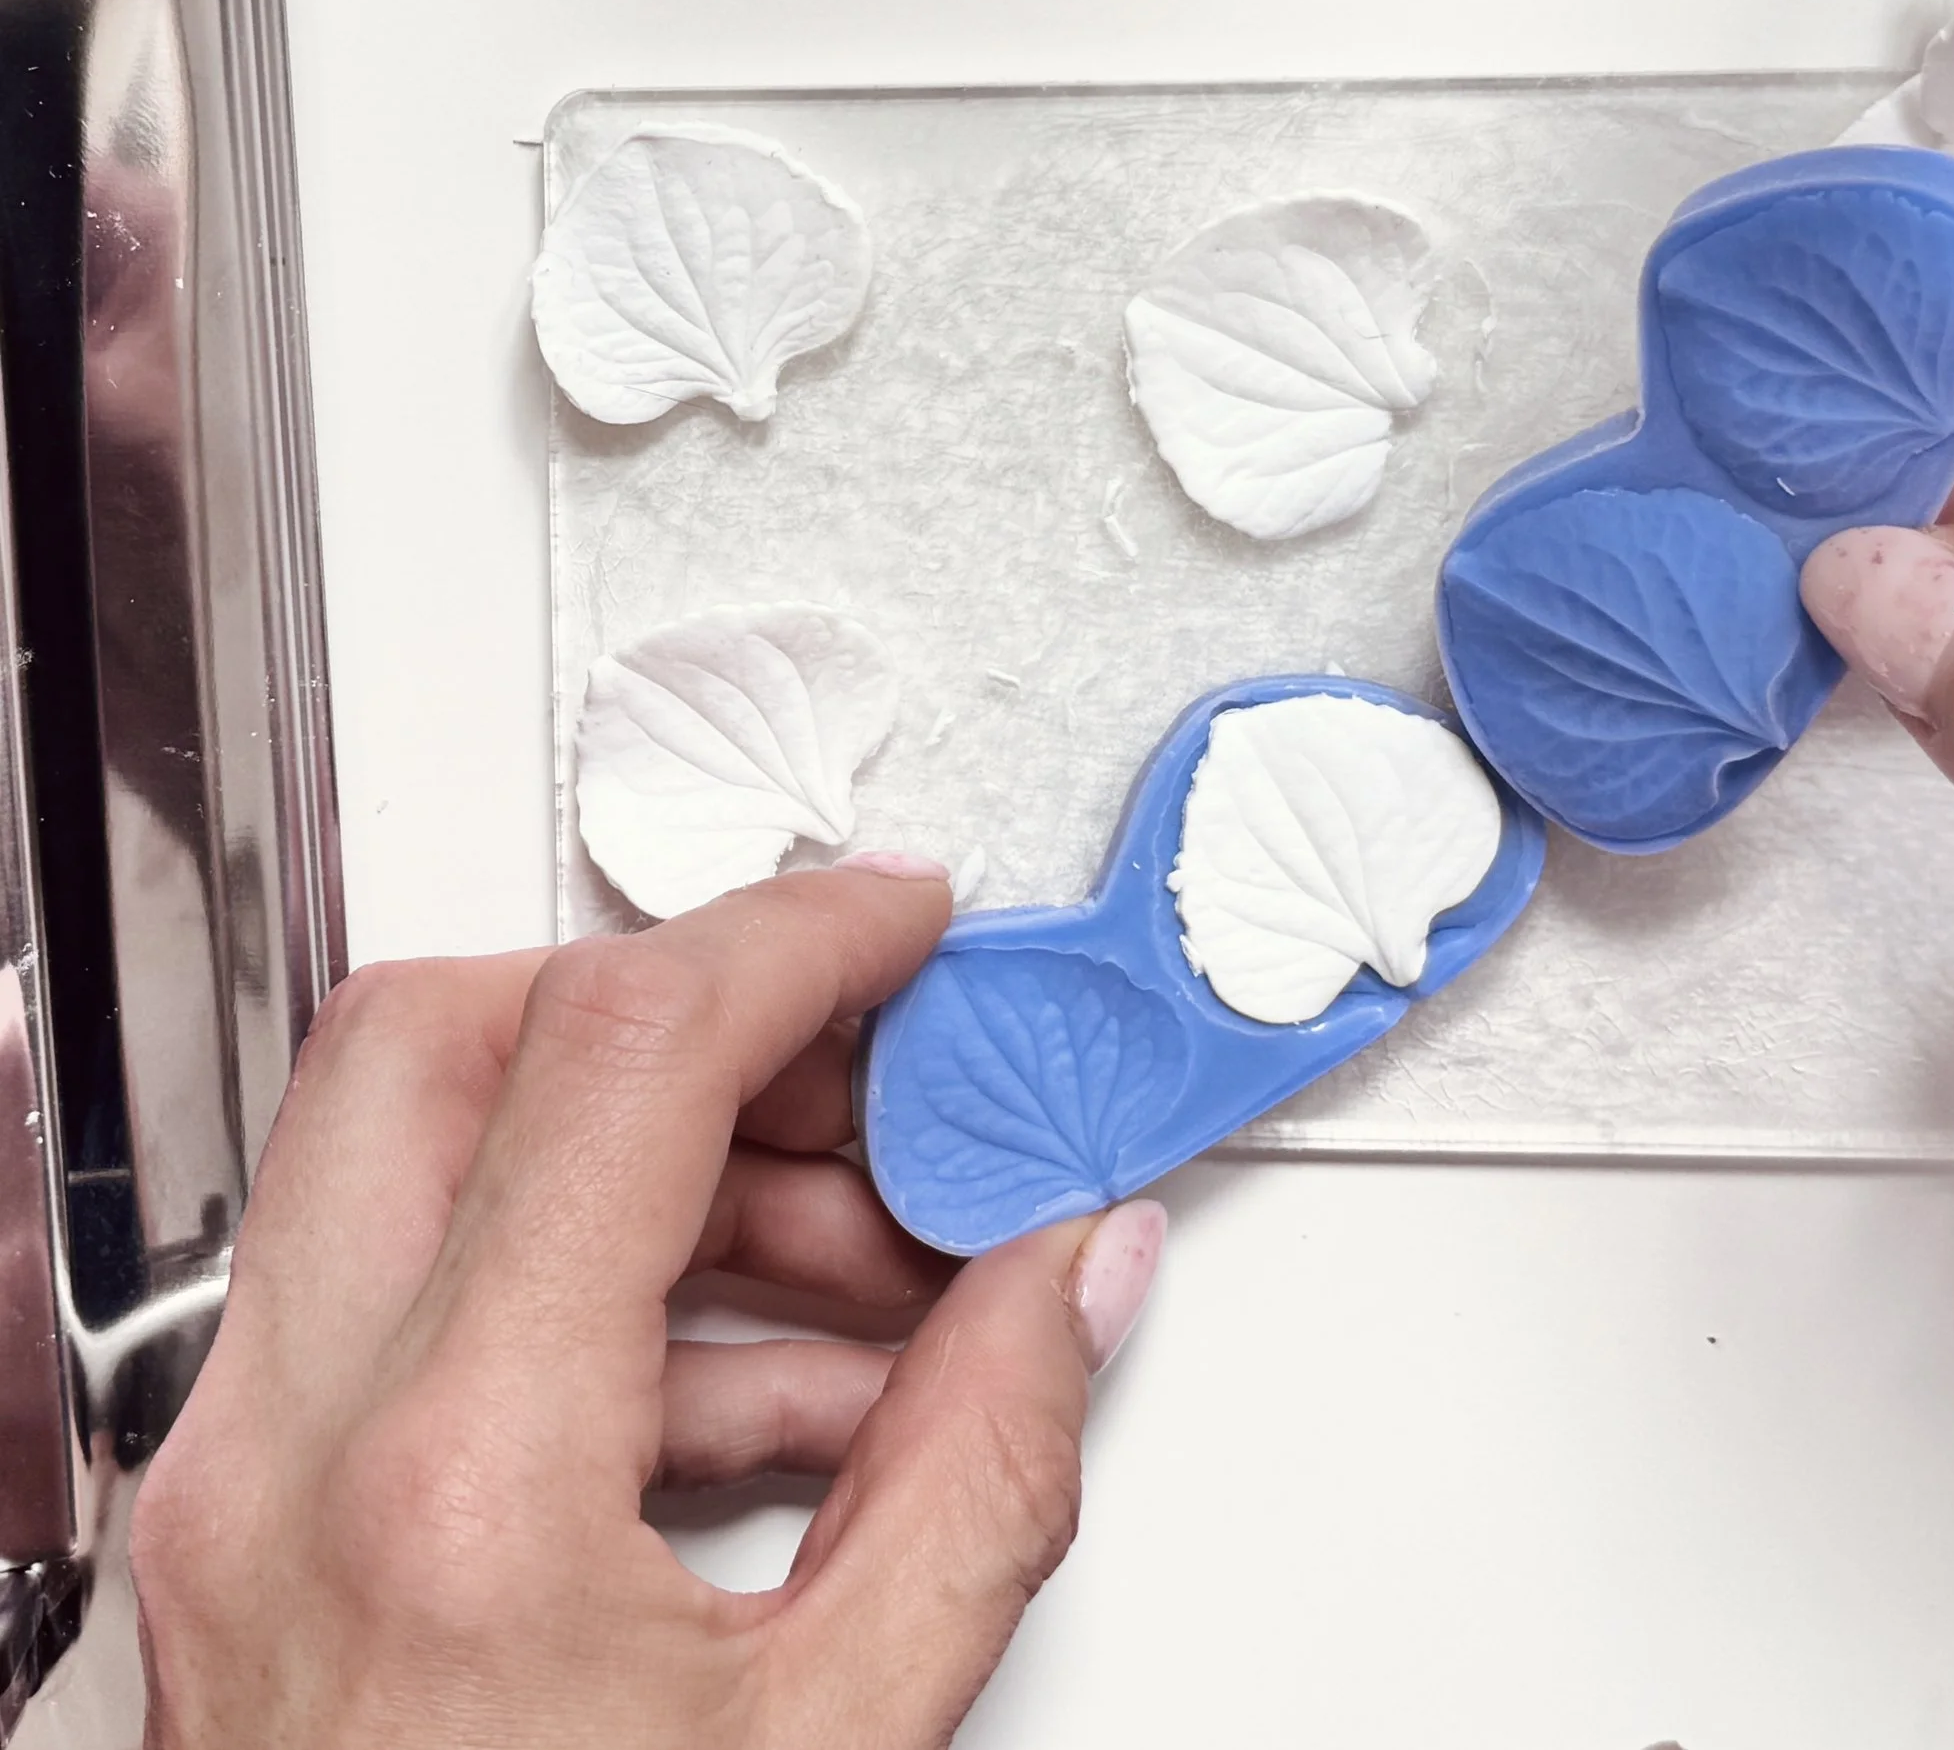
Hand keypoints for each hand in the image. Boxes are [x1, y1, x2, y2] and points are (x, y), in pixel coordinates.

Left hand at [132, 859, 1166, 1747]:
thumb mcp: (847, 1746)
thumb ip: (987, 1471)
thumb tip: (1071, 1281)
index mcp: (451, 1490)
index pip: (621, 1054)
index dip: (798, 939)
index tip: (901, 925)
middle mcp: (291, 1452)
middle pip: (445, 1034)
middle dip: (682, 1010)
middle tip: (862, 1071)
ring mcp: (242, 1487)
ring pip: (417, 1156)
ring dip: (662, 1169)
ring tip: (874, 1281)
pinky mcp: (253, 1532)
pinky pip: (419, 1308)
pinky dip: (605, 1292)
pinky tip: (781, 1400)